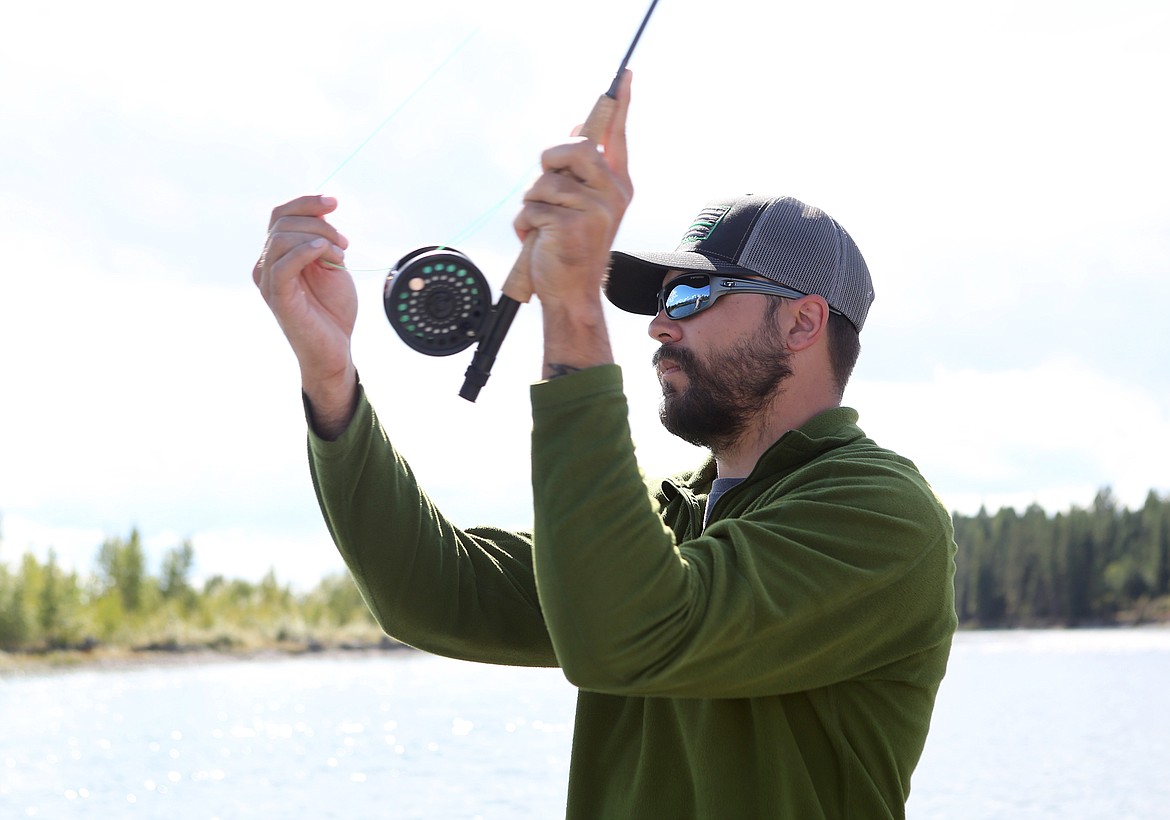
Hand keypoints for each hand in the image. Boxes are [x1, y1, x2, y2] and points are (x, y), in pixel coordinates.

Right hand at [253, 195, 357, 435]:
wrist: (335, 348)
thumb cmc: (332, 309)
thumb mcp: (331, 264)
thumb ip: (321, 238)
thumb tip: (323, 208)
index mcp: (277, 254)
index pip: (281, 214)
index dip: (306, 202)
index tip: (334, 201)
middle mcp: (266, 264)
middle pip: (283, 222)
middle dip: (320, 224)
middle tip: (345, 244)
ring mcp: (268, 281)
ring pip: (282, 239)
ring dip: (318, 238)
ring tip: (340, 256)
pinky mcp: (277, 297)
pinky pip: (282, 265)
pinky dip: (305, 251)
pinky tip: (326, 253)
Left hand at [514, 71, 633, 311]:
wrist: (570, 292)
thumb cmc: (570, 247)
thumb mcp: (580, 206)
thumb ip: (579, 173)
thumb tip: (575, 130)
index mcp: (616, 185)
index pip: (617, 137)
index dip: (620, 104)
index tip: (623, 76)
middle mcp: (612, 194)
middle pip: (575, 146)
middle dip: (550, 162)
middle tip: (547, 190)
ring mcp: (595, 210)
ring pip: (544, 181)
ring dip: (532, 204)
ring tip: (543, 227)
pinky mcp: (571, 226)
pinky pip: (531, 207)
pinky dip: (524, 226)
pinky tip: (538, 242)